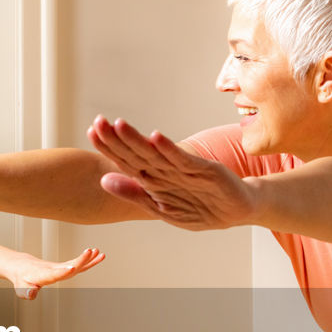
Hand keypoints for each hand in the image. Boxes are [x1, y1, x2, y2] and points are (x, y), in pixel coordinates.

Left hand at [7, 248, 105, 298]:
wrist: (23, 267)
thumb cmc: (23, 280)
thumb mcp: (21, 289)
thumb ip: (27, 293)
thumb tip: (32, 294)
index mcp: (43, 275)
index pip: (54, 274)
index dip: (63, 271)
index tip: (72, 267)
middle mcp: (53, 269)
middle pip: (68, 265)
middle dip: (80, 260)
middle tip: (90, 252)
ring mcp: (60, 267)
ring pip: (75, 263)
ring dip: (87, 259)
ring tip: (99, 253)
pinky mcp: (64, 267)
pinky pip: (78, 264)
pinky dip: (89, 261)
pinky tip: (99, 256)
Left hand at [86, 115, 254, 230]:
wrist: (239, 209)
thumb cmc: (201, 208)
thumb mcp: (163, 208)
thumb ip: (135, 195)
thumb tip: (104, 180)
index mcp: (155, 179)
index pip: (127, 160)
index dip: (109, 147)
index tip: (92, 132)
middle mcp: (167, 170)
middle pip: (137, 153)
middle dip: (117, 139)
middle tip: (98, 122)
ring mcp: (186, 168)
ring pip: (156, 154)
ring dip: (138, 140)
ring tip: (119, 125)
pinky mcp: (205, 169)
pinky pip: (183, 160)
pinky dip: (170, 150)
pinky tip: (157, 138)